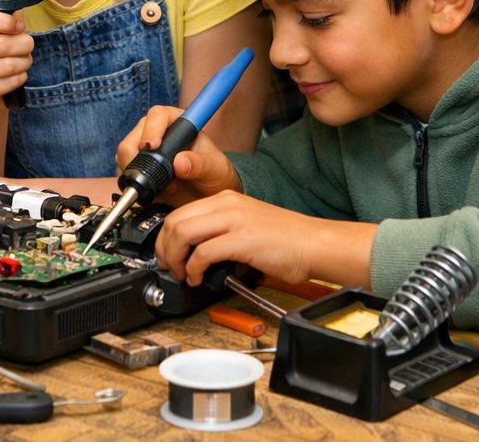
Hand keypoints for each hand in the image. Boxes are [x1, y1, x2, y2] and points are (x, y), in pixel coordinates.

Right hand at [0, 8, 33, 110]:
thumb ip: (6, 20)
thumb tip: (18, 17)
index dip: (3, 21)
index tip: (18, 26)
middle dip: (23, 44)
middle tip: (27, 45)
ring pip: (7, 65)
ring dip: (24, 62)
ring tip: (23, 60)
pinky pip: (8, 83)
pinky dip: (20, 77)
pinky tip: (16, 75)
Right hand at [116, 105, 239, 205]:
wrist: (208, 195)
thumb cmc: (214, 174)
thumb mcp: (215, 168)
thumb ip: (200, 164)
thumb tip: (180, 162)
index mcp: (177, 122)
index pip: (158, 115)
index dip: (152, 129)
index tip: (152, 146)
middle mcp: (157, 132)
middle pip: (134, 136)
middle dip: (140, 158)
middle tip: (156, 176)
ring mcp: (144, 150)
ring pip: (125, 155)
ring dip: (139, 174)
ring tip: (166, 187)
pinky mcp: (137, 168)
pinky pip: (125, 173)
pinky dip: (137, 185)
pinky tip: (158, 192)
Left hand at [155, 191, 316, 285]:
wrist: (314, 244)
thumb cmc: (285, 240)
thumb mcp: (245, 224)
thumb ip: (219, 230)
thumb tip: (193, 250)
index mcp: (225, 199)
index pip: (180, 212)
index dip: (166, 237)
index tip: (167, 254)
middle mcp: (226, 204)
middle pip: (176, 220)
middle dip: (164, 248)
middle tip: (169, 267)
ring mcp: (235, 220)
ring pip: (183, 232)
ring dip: (175, 258)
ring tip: (182, 274)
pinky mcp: (243, 239)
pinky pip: (204, 252)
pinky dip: (194, 268)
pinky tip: (199, 278)